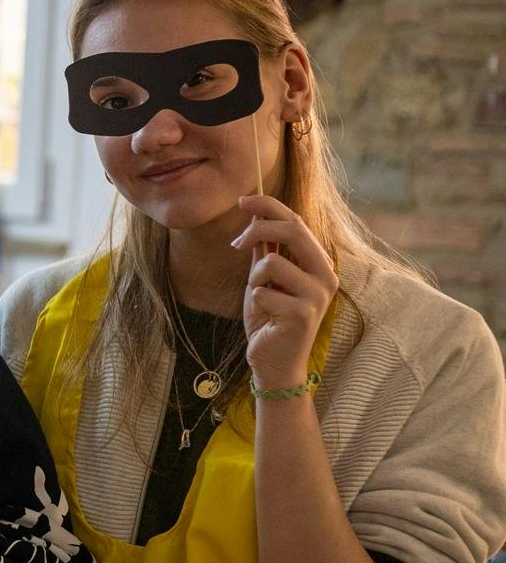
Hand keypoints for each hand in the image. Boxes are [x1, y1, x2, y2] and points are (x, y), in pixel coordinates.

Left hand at [232, 195, 336, 391]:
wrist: (274, 361)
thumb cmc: (270, 318)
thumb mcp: (265, 279)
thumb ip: (265, 250)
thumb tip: (255, 215)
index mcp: (319, 263)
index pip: (298, 221)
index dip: (269, 206)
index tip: (242, 201)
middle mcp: (326, 275)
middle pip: (292, 230)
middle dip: (258, 228)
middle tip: (237, 244)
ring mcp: (317, 295)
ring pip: (270, 262)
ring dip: (253, 279)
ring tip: (261, 297)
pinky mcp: (303, 314)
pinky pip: (261, 292)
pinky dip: (255, 302)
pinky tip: (266, 317)